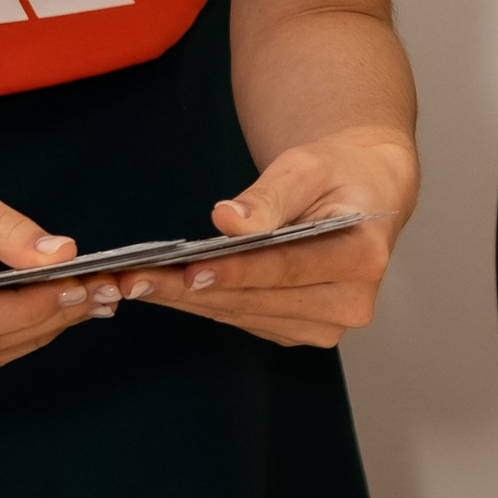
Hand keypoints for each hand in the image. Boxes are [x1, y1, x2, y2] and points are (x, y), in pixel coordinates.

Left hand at [122, 125, 418, 347]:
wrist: (363, 194)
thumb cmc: (337, 174)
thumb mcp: (307, 168)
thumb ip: (268, 197)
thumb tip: (226, 220)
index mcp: (364, 257)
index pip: (289, 268)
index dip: (236, 272)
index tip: (187, 271)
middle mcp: (351, 302)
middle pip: (258, 299)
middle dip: (192, 288)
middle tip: (133, 278)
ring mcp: (327, 324)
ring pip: (244, 314)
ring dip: (188, 300)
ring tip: (135, 282)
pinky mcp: (303, 330)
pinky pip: (245, 319)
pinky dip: (204, 303)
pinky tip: (165, 288)